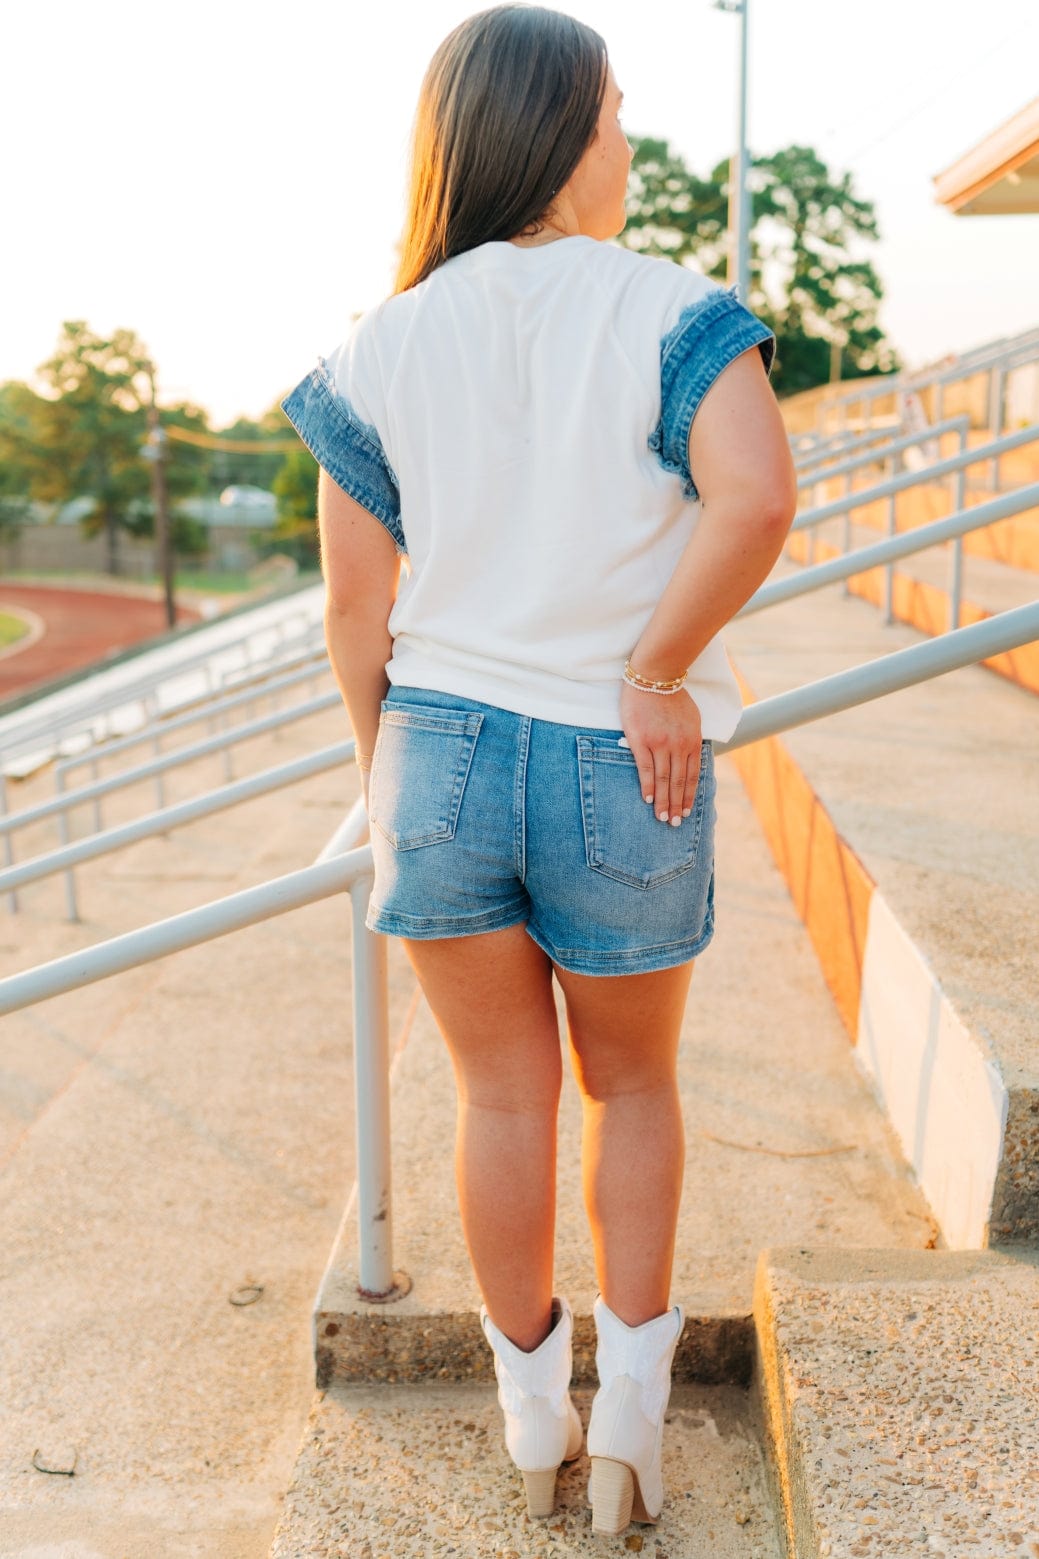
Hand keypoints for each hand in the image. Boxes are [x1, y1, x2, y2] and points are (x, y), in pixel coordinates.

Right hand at [620, 683, 702, 826]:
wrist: (655, 676)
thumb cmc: (672, 696)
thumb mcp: (691, 718)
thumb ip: (691, 739)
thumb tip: (692, 757)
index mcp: (692, 741)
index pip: (692, 775)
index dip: (689, 796)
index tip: (686, 812)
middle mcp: (678, 746)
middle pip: (679, 782)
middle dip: (677, 805)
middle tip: (673, 823)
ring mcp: (659, 744)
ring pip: (664, 779)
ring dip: (663, 801)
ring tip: (661, 817)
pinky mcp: (641, 740)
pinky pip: (646, 768)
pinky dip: (648, 786)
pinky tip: (648, 798)